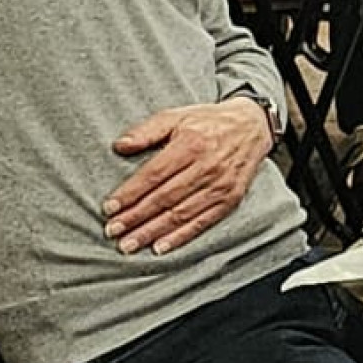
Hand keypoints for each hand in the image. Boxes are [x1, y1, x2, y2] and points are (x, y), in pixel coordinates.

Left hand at [103, 99, 275, 255]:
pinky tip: (161, 247)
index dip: (130, 193)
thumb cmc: (209, 122)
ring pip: (181, 213)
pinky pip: (203, 222)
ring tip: (129, 244)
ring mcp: (220, 185)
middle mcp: (207, 167)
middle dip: (136, 217)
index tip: (109, 208)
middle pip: (164, 198)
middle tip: (113, 231)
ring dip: (153, 231)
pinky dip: (181, 236)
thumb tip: (120, 146)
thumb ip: (147, 130)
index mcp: (191, 144)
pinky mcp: (230, 199)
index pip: (154, 174)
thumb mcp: (177, 115)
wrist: (253, 125)